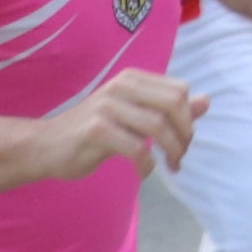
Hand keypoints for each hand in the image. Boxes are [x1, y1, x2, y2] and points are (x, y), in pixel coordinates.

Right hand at [35, 70, 208, 180]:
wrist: (45, 146)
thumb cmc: (93, 132)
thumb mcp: (134, 116)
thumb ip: (168, 109)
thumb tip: (207, 101)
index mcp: (132, 79)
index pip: (179, 90)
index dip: (189, 117)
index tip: (184, 140)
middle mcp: (121, 86)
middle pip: (174, 104)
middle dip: (185, 134)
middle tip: (181, 156)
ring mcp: (107, 106)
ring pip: (158, 126)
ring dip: (172, 151)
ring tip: (170, 166)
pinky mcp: (96, 130)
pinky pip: (136, 148)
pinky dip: (147, 164)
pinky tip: (144, 171)